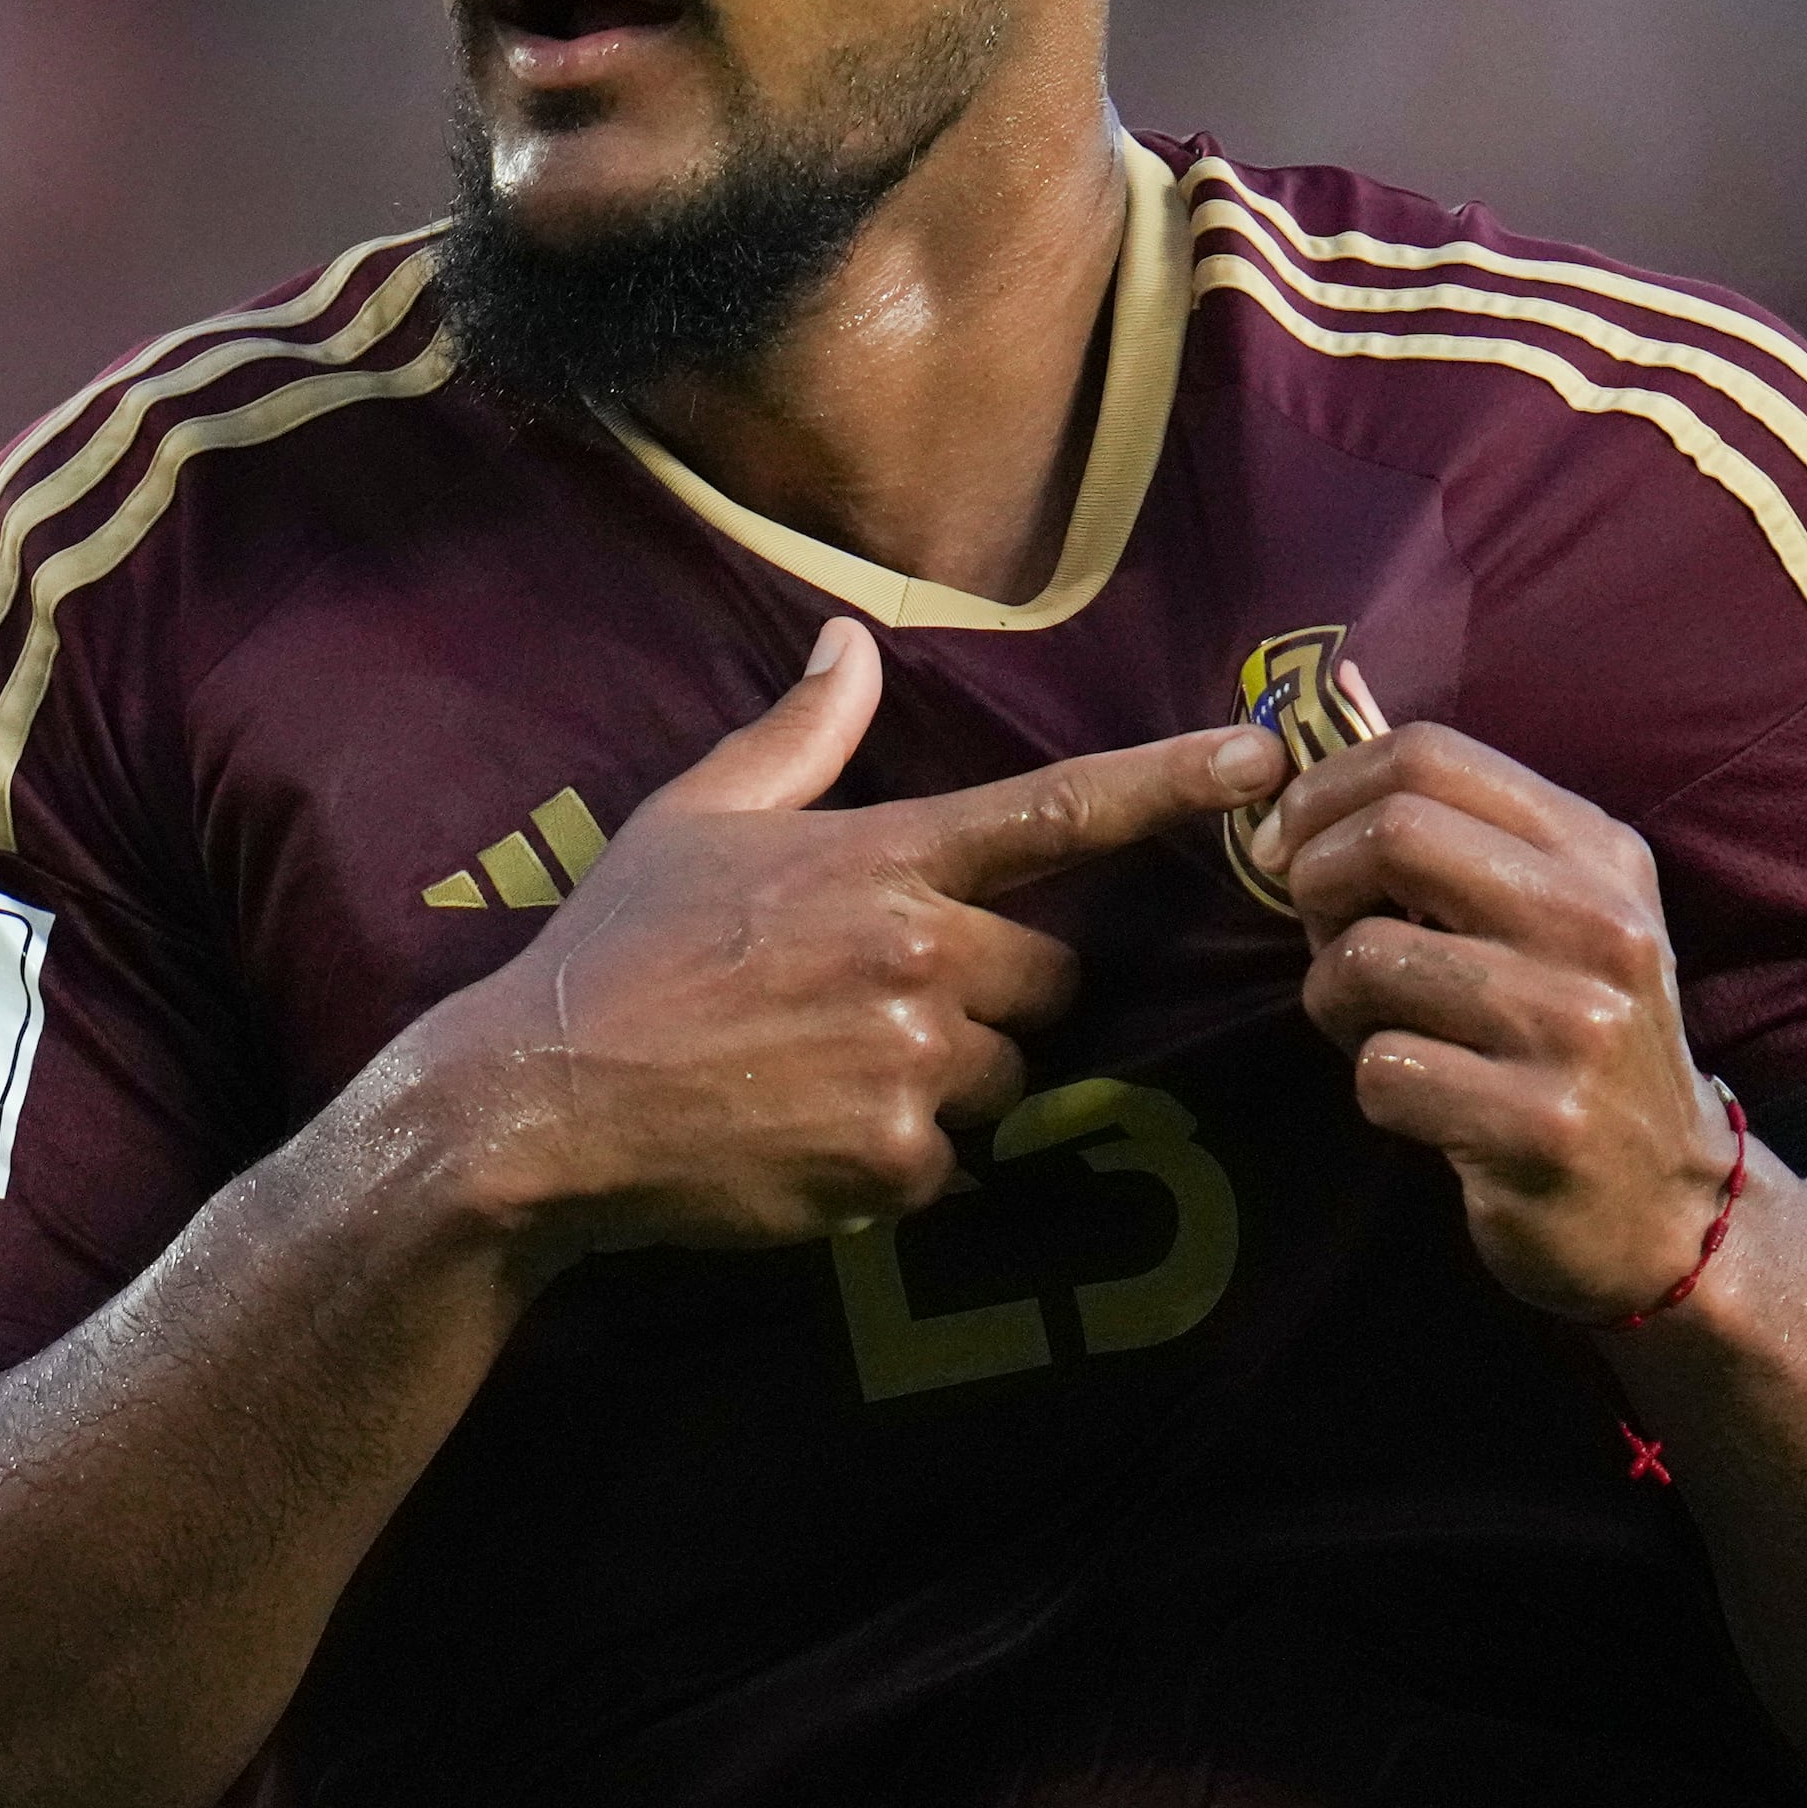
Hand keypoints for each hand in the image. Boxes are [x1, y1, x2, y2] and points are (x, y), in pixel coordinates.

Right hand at [394, 619, 1281, 1268]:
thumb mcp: (694, 818)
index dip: (1173, 781)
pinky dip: (896, 1162)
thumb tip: (850, 644)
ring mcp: (916, 1059)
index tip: (1267, 758)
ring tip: (822, 1075)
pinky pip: (952, 1164)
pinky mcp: (898, 1161)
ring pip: (1004, 1075)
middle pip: (1046, 979)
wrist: (540, 1102)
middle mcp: (921, 949)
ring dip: (944, 1082)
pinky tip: (805, 1139)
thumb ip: (797, 737)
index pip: (1059, 809)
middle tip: (869, 1007)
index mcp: (885, 856)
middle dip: (987, 995)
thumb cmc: (615, 950)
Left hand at [1246, 723, 1733, 1321]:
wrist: (1665, 1202)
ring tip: (1379, 1027)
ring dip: (1334, 1000)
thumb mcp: (1552, 916)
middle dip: (1317, 881)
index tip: (1290, 844)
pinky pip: (1381, 1071)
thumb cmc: (1570, 1040)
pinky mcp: (1540, 1125)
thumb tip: (1311, 734)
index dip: (1326, 788)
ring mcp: (1577, 1027)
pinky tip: (1424, 1101)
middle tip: (1318, 933)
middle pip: (1394, 834)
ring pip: (1366, 960)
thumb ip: (1456, 834)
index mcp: (1599, 855)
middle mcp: (1602, 927)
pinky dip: (1373, 1086)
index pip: (1429, 755)